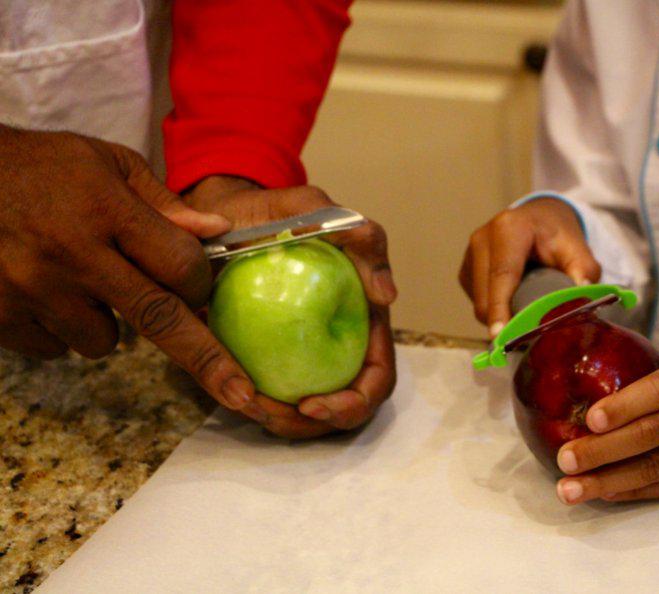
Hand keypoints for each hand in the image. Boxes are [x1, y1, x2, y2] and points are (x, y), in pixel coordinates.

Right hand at [0, 126, 269, 418]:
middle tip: (242, 395)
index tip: (200, 285)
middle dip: (207, 361)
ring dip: (107, 323)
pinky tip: (44, 290)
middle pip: (158, 319)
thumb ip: (162, 203)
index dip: (200, 282)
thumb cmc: (38, 165)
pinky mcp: (0, 316)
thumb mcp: (106, 162)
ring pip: (102, 342)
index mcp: (106, 210)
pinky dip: (60, 329)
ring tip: (80, 280)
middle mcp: (72, 254)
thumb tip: (217, 233)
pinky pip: (55, 349)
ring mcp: (31, 290)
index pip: (181, 266)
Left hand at [185, 176, 397, 437]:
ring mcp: (300, 356)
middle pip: (342, 409)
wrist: (213, 215)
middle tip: (270, 412)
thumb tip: (388, 297)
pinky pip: (266, 397)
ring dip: (279, 421)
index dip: (353, 403)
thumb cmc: (269, 212)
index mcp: (361, 320)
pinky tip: (232, 393)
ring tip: (247, 403)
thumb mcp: (314, 207)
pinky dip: (253, 405)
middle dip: (311, 424)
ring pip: (304, 415)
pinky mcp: (263, 360)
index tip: (311, 404)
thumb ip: (361, 236)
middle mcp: (336, 345)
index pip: (376, 379)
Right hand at [459, 198, 599, 337]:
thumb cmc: (556, 234)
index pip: (501, 275)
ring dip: (499, 317)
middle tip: (530, 334)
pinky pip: (477, 301)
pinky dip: (494, 310)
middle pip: (486, 296)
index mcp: (508, 229)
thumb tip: (583, 294)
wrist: (537, 217)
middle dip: (504, 320)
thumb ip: (584, 269)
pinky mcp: (465, 269)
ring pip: (479, 303)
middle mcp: (481, 239)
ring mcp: (469, 255)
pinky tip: (513, 301)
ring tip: (525, 312)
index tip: (500, 335)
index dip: (500, 308)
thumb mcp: (576, 246)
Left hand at [554, 338, 658, 503]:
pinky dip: (635, 491)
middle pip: (652, 435)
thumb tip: (603, 395)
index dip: (626, 404)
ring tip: (571, 489)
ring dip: (609, 480)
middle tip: (564, 459)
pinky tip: (605, 494)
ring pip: (655, 468)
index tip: (591, 418)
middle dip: (603, 450)